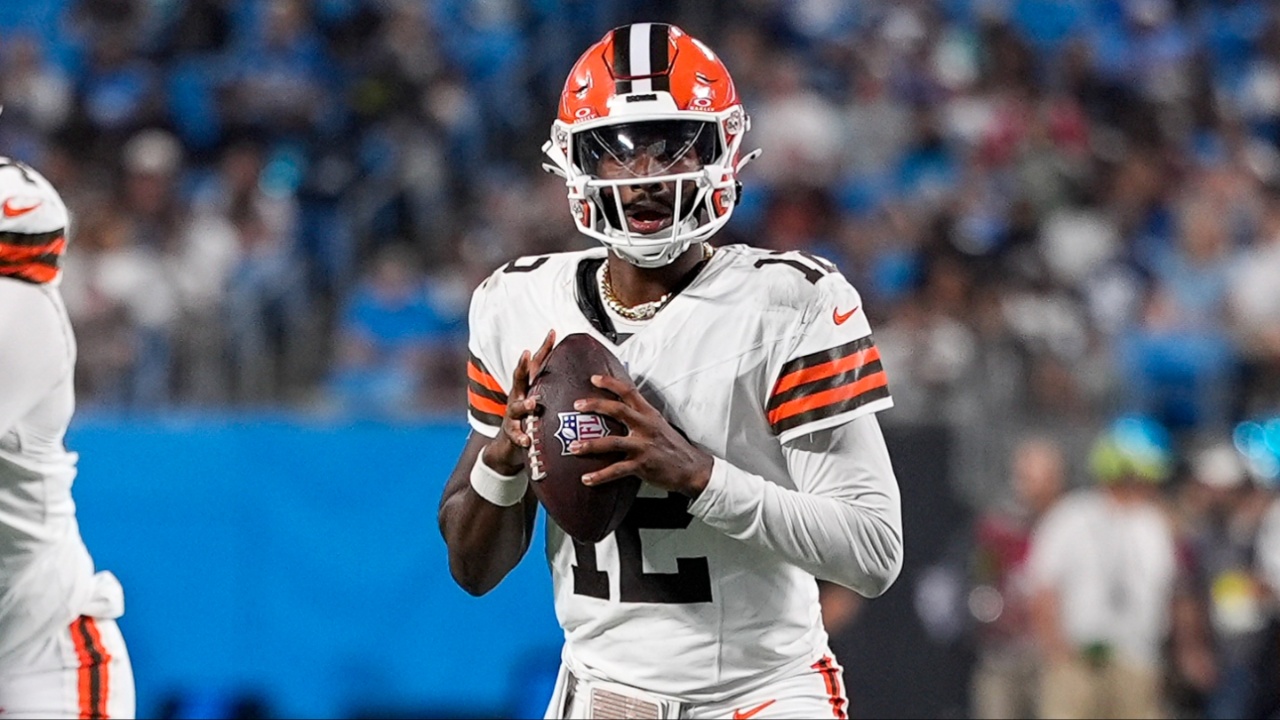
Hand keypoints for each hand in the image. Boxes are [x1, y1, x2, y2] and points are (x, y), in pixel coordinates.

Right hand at [480, 330, 554, 475]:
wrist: (507, 448)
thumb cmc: (530, 421)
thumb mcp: (541, 403)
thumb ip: (557, 390)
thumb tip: (585, 376)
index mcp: (528, 389)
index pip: (536, 366)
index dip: (543, 349)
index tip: (553, 333)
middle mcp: (518, 397)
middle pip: (519, 378)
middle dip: (522, 365)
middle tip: (527, 354)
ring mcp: (513, 415)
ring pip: (517, 407)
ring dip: (525, 404)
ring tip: (533, 404)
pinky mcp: (511, 433)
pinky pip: (515, 435)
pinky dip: (521, 437)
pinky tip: (526, 440)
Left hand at [569, 373, 713, 496]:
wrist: (692, 468)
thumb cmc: (674, 447)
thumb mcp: (659, 425)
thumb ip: (640, 417)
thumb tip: (619, 410)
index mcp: (649, 414)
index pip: (629, 392)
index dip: (610, 383)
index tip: (594, 378)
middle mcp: (646, 426)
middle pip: (618, 409)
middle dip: (595, 405)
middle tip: (577, 405)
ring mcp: (644, 446)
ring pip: (613, 442)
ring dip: (590, 444)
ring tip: (574, 446)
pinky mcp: (643, 465)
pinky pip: (617, 470)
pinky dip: (600, 475)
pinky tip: (587, 478)